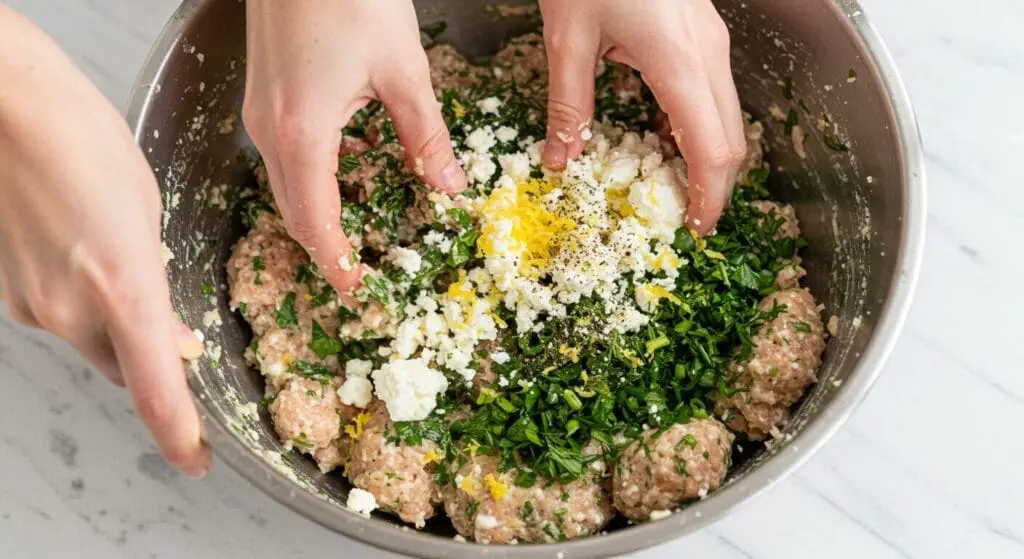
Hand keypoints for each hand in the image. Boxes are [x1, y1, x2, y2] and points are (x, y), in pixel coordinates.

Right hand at [0, 6, 209, 476]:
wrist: (6, 106)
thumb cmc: (87, 142)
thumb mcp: (151, 212)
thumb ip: (159, 285)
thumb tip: (170, 338)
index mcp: (126, 288)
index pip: (157, 393)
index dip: (180, 438)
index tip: (197, 459)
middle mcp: (74, 310)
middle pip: (127, 369)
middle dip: (152, 359)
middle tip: (171, 328)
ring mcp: (34, 304)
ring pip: (92, 344)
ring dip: (116, 326)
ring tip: (119, 263)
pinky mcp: (9, 293)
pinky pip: (61, 318)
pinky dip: (83, 304)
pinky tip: (85, 255)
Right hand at [243, 0, 466, 293]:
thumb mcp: (404, 70)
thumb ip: (426, 136)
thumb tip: (448, 185)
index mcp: (302, 134)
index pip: (315, 223)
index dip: (336, 263)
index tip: (356, 291)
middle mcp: (270, 130)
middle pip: (294, 212)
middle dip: (327, 247)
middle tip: (360, 271)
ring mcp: (260, 112)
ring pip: (288, 185)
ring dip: (322, 211)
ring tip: (363, 226)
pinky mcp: (264, 95)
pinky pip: (287, 153)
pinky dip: (317, 174)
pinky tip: (357, 162)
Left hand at [539, 0, 745, 234]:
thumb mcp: (568, 40)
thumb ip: (568, 107)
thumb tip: (560, 162)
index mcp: (679, 63)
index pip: (712, 151)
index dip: (708, 198)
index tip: (694, 230)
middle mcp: (707, 56)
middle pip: (729, 140)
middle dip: (710, 186)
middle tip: (678, 217)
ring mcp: (710, 42)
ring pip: (724, 117)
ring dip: (702, 156)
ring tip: (663, 185)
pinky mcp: (701, 34)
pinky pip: (709, 93)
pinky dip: (693, 125)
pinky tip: (659, 136)